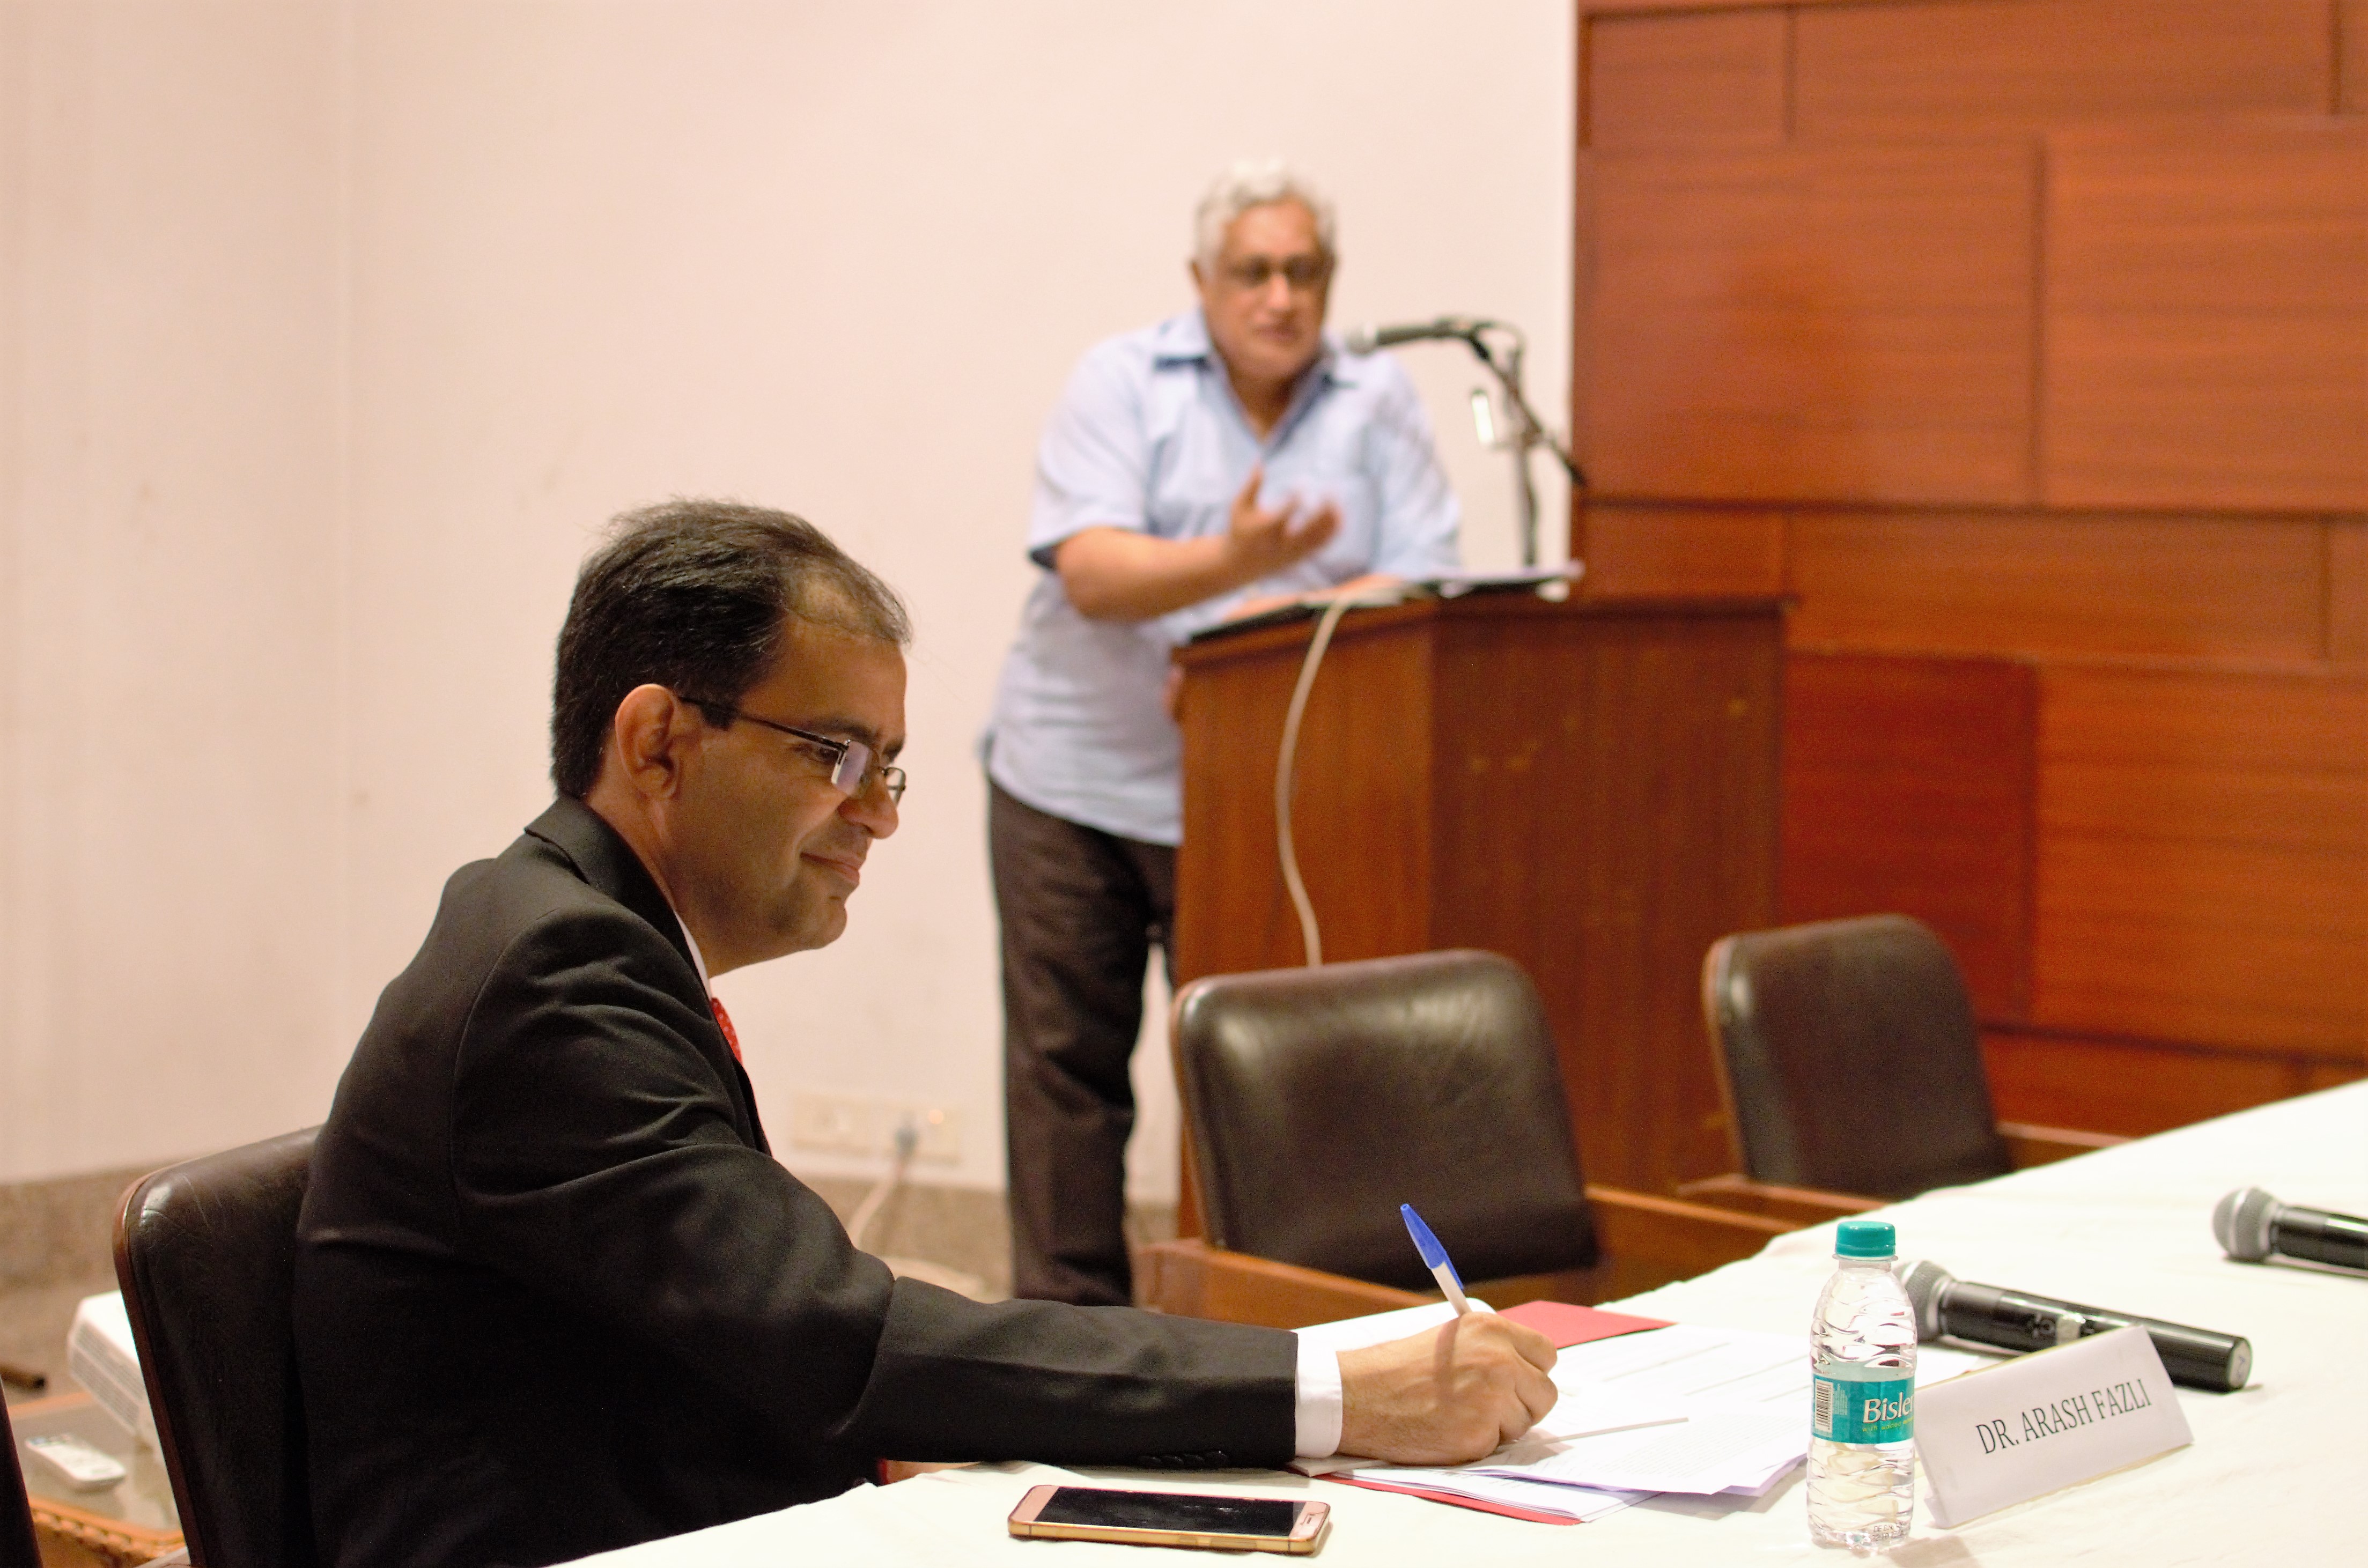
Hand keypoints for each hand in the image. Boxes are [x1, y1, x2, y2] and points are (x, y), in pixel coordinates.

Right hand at [1221, 465, 1338, 579]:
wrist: (1240, 565)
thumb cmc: (1239, 530)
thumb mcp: (1239, 507)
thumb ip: (1251, 485)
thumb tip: (1259, 461)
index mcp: (1265, 531)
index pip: (1284, 515)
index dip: (1295, 498)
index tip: (1301, 484)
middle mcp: (1281, 544)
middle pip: (1308, 530)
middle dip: (1322, 511)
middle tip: (1331, 492)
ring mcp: (1292, 553)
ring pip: (1317, 538)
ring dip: (1331, 520)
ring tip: (1337, 500)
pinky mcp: (1300, 557)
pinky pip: (1321, 546)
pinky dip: (1332, 532)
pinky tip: (1339, 515)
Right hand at [1335, 1312, 1558, 1464]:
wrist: (1361, 1394)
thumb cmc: (1400, 1367)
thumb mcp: (1452, 1338)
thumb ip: (1494, 1349)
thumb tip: (1528, 1370)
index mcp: (1492, 1329)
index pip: (1547, 1354)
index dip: (1532, 1370)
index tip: (1519, 1379)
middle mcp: (1499, 1360)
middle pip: (1545, 1392)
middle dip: (1524, 1402)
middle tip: (1490, 1404)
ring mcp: (1492, 1399)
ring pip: (1525, 1422)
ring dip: (1501, 1424)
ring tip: (1461, 1412)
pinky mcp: (1480, 1434)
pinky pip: (1499, 1444)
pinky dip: (1478, 1442)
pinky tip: (1450, 1427)